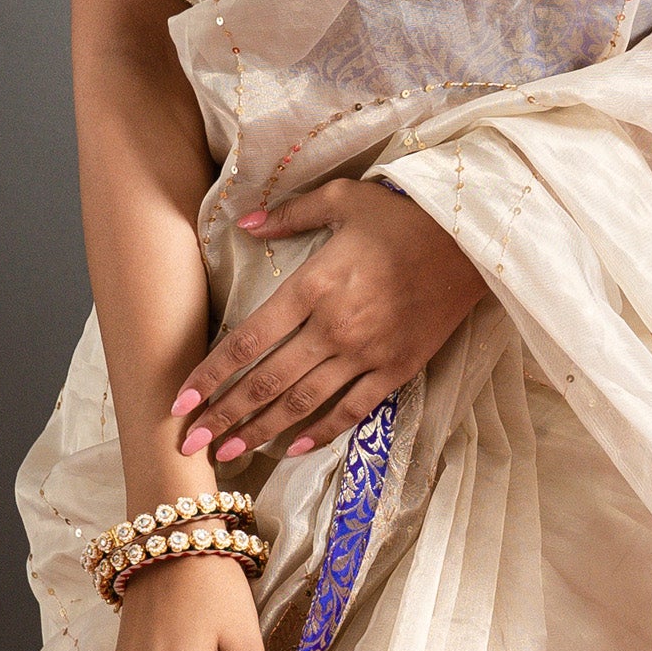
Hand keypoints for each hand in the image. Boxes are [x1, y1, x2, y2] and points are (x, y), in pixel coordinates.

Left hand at [174, 179, 484, 463]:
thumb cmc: (402, 216)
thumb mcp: (342, 199)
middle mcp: (332, 327)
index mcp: (312, 286)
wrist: (470, 240)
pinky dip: (322, 431)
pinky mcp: (396, 368)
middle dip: (224, 414)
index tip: (182, 399)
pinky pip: (353, 408)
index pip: (247, 341)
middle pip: (266, 381)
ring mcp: (366, 353)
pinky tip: (294, 448)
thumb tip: (246, 224)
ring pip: (303, 402)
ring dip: (261, 430)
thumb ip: (289, 215)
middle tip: (192, 442)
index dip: (210, 374)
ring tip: (230, 451)